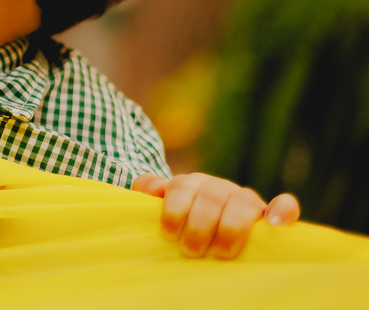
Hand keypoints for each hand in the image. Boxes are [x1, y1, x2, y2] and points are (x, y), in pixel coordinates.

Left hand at [132, 172, 299, 258]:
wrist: (204, 223)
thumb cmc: (180, 220)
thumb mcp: (159, 206)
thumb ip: (150, 190)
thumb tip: (152, 188)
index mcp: (191, 183)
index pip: (182, 186)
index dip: (174, 210)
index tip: (169, 234)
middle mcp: (219, 188)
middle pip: (211, 197)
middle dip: (199, 226)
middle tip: (191, 251)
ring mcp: (245, 199)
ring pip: (243, 202)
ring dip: (231, 227)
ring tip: (220, 252)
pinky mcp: (268, 214)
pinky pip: (285, 205)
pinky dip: (283, 211)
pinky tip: (274, 225)